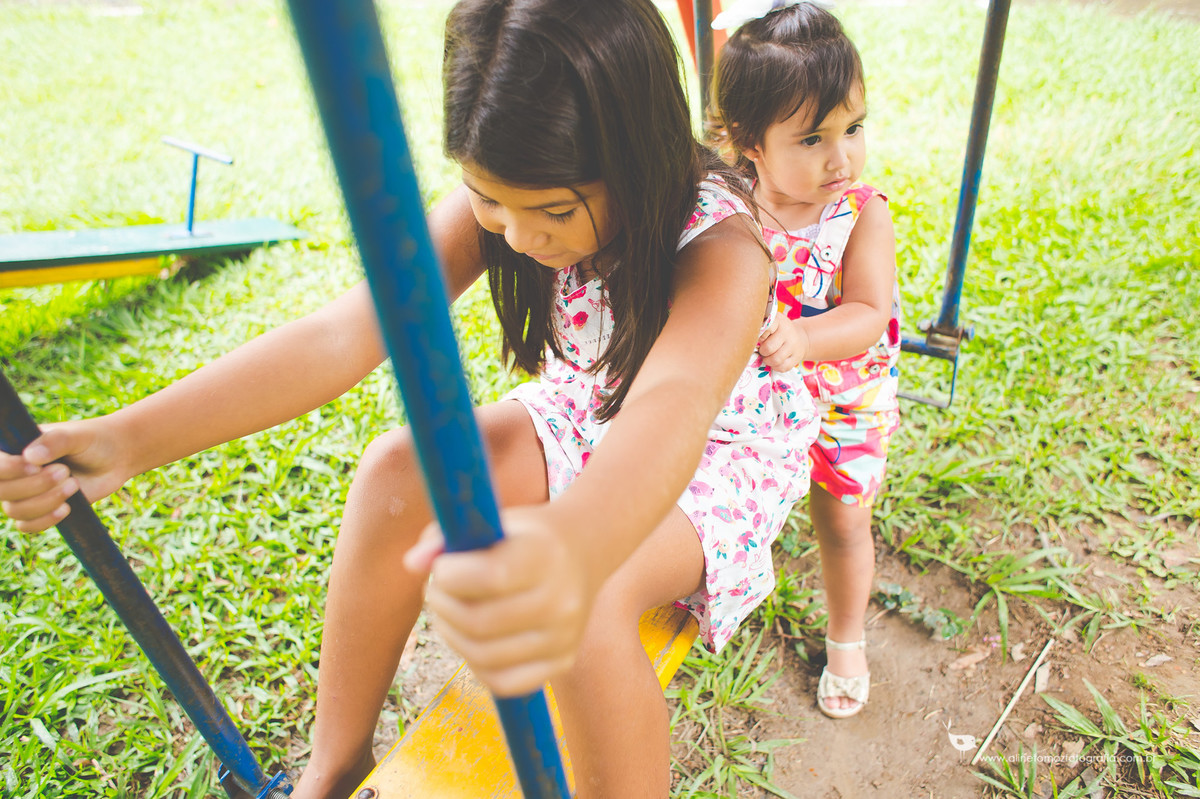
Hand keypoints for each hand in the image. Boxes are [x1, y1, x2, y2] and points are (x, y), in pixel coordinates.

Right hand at [0, 419, 128, 531]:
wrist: (116, 457)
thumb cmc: (93, 440)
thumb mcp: (77, 435)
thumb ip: (55, 441)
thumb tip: (29, 457)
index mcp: (15, 448)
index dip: (8, 469)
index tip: (35, 466)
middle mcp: (14, 472)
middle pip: (1, 490)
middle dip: (34, 485)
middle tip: (65, 471)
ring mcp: (25, 492)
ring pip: (15, 510)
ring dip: (46, 501)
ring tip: (74, 484)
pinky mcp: (40, 509)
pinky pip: (26, 525)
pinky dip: (45, 520)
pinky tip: (68, 508)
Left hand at [405, 504, 594, 696]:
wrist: (583, 553)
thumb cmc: (523, 537)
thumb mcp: (492, 522)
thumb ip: (446, 537)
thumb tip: (413, 564)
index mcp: (545, 555)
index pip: (491, 577)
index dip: (450, 576)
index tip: (441, 567)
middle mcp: (561, 599)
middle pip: (479, 622)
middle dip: (441, 606)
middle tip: (435, 590)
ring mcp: (563, 636)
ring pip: (484, 656)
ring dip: (450, 634)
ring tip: (448, 612)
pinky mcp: (561, 662)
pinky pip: (503, 682)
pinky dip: (475, 664)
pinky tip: (471, 638)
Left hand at [756, 313, 807, 371]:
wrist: (800, 337)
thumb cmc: (778, 331)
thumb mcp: (771, 324)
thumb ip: (760, 328)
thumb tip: (747, 337)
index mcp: (778, 321)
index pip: (766, 328)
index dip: (759, 336)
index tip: (760, 338)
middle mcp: (787, 331)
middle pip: (768, 348)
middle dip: (762, 351)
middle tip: (762, 349)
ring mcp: (793, 345)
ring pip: (775, 359)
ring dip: (768, 361)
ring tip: (767, 356)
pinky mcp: (797, 357)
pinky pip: (782, 367)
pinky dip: (775, 367)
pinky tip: (775, 362)